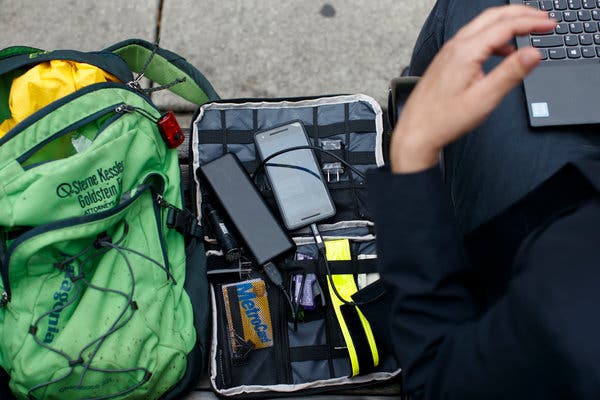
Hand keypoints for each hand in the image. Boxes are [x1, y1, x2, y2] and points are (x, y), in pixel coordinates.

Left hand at [390, 5, 556, 172]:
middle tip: (543, 19)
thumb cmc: (444, 119)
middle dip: (521, 14)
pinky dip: (494, 37)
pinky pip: (473, 38)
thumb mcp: (484, 98)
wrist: (416, 131)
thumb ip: (510, 73)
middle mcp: (455, 46)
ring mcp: (448, 52)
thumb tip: (533, 53)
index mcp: (466, 52)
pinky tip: (503, 51)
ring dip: (507, 23)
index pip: (505, 26)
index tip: (549, 25)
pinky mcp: (446, 60)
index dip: (531, 22)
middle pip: (493, 16)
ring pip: (482, 25)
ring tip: (528, 31)